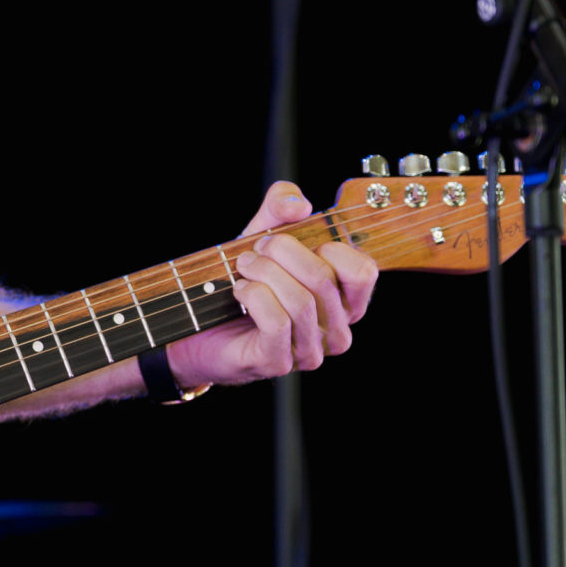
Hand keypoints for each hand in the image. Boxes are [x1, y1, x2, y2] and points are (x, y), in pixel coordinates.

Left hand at [174, 180, 377, 387]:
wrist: (202, 321)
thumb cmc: (247, 277)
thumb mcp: (265, 231)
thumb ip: (283, 204)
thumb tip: (299, 206)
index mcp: (345, 301)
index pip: (363, 271)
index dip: (328, 246)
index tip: (296, 239)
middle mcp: (337, 330)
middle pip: (323, 279)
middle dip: (282, 251)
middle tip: (257, 248)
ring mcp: (310, 351)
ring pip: (300, 300)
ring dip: (263, 272)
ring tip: (244, 266)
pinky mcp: (279, 362)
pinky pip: (277, 322)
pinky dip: (253, 295)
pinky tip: (240, 291)